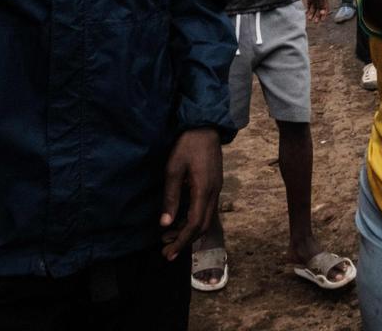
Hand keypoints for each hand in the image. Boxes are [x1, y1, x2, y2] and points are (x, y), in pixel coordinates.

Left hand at [160, 127, 221, 260]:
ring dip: (188, 231)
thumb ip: (171, 197)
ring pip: (206, 219)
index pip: (195, 224)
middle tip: (166, 252)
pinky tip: (178, 220)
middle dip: (185, 241)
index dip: (182, 241)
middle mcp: (214, 193)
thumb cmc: (187, 146)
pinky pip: (206, 209)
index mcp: (204, 190)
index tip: (168, 253)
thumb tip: (165, 224)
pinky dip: (193, 220)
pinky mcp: (214, 185)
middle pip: (203, 226)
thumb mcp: (173, 169)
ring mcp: (216, 189)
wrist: (205, 127)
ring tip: (167, 238)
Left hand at [301, 0, 327, 21]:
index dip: (324, 15)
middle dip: (317, 16)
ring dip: (312, 13)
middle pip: (319, 9)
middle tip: (315, 22)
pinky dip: (308, 9)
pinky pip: (309, 4)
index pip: (325, 8)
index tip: (322, 20)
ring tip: (309, 19)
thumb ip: (321, 4)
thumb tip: (324, 12)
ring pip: (314, 7)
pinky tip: (306, 13)